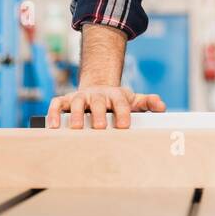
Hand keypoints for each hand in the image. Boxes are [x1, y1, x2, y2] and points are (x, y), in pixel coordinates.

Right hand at [46, 85, 165, 128]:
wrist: (98, 88)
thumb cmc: (116, 100)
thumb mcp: (133, 100)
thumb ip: (147, 103)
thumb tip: (161, 107)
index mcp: (115, 95)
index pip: (121, 103)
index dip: (123, 113)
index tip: (124, 125)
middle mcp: (97, 95)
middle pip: (98, 102)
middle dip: (99, 113)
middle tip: (100, 127)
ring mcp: (80, 97)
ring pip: (76, 102)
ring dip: (75, 114)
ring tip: (75, 128)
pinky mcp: (66, 100)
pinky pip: (56, 104)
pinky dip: (53, 113)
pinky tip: (53, 126)